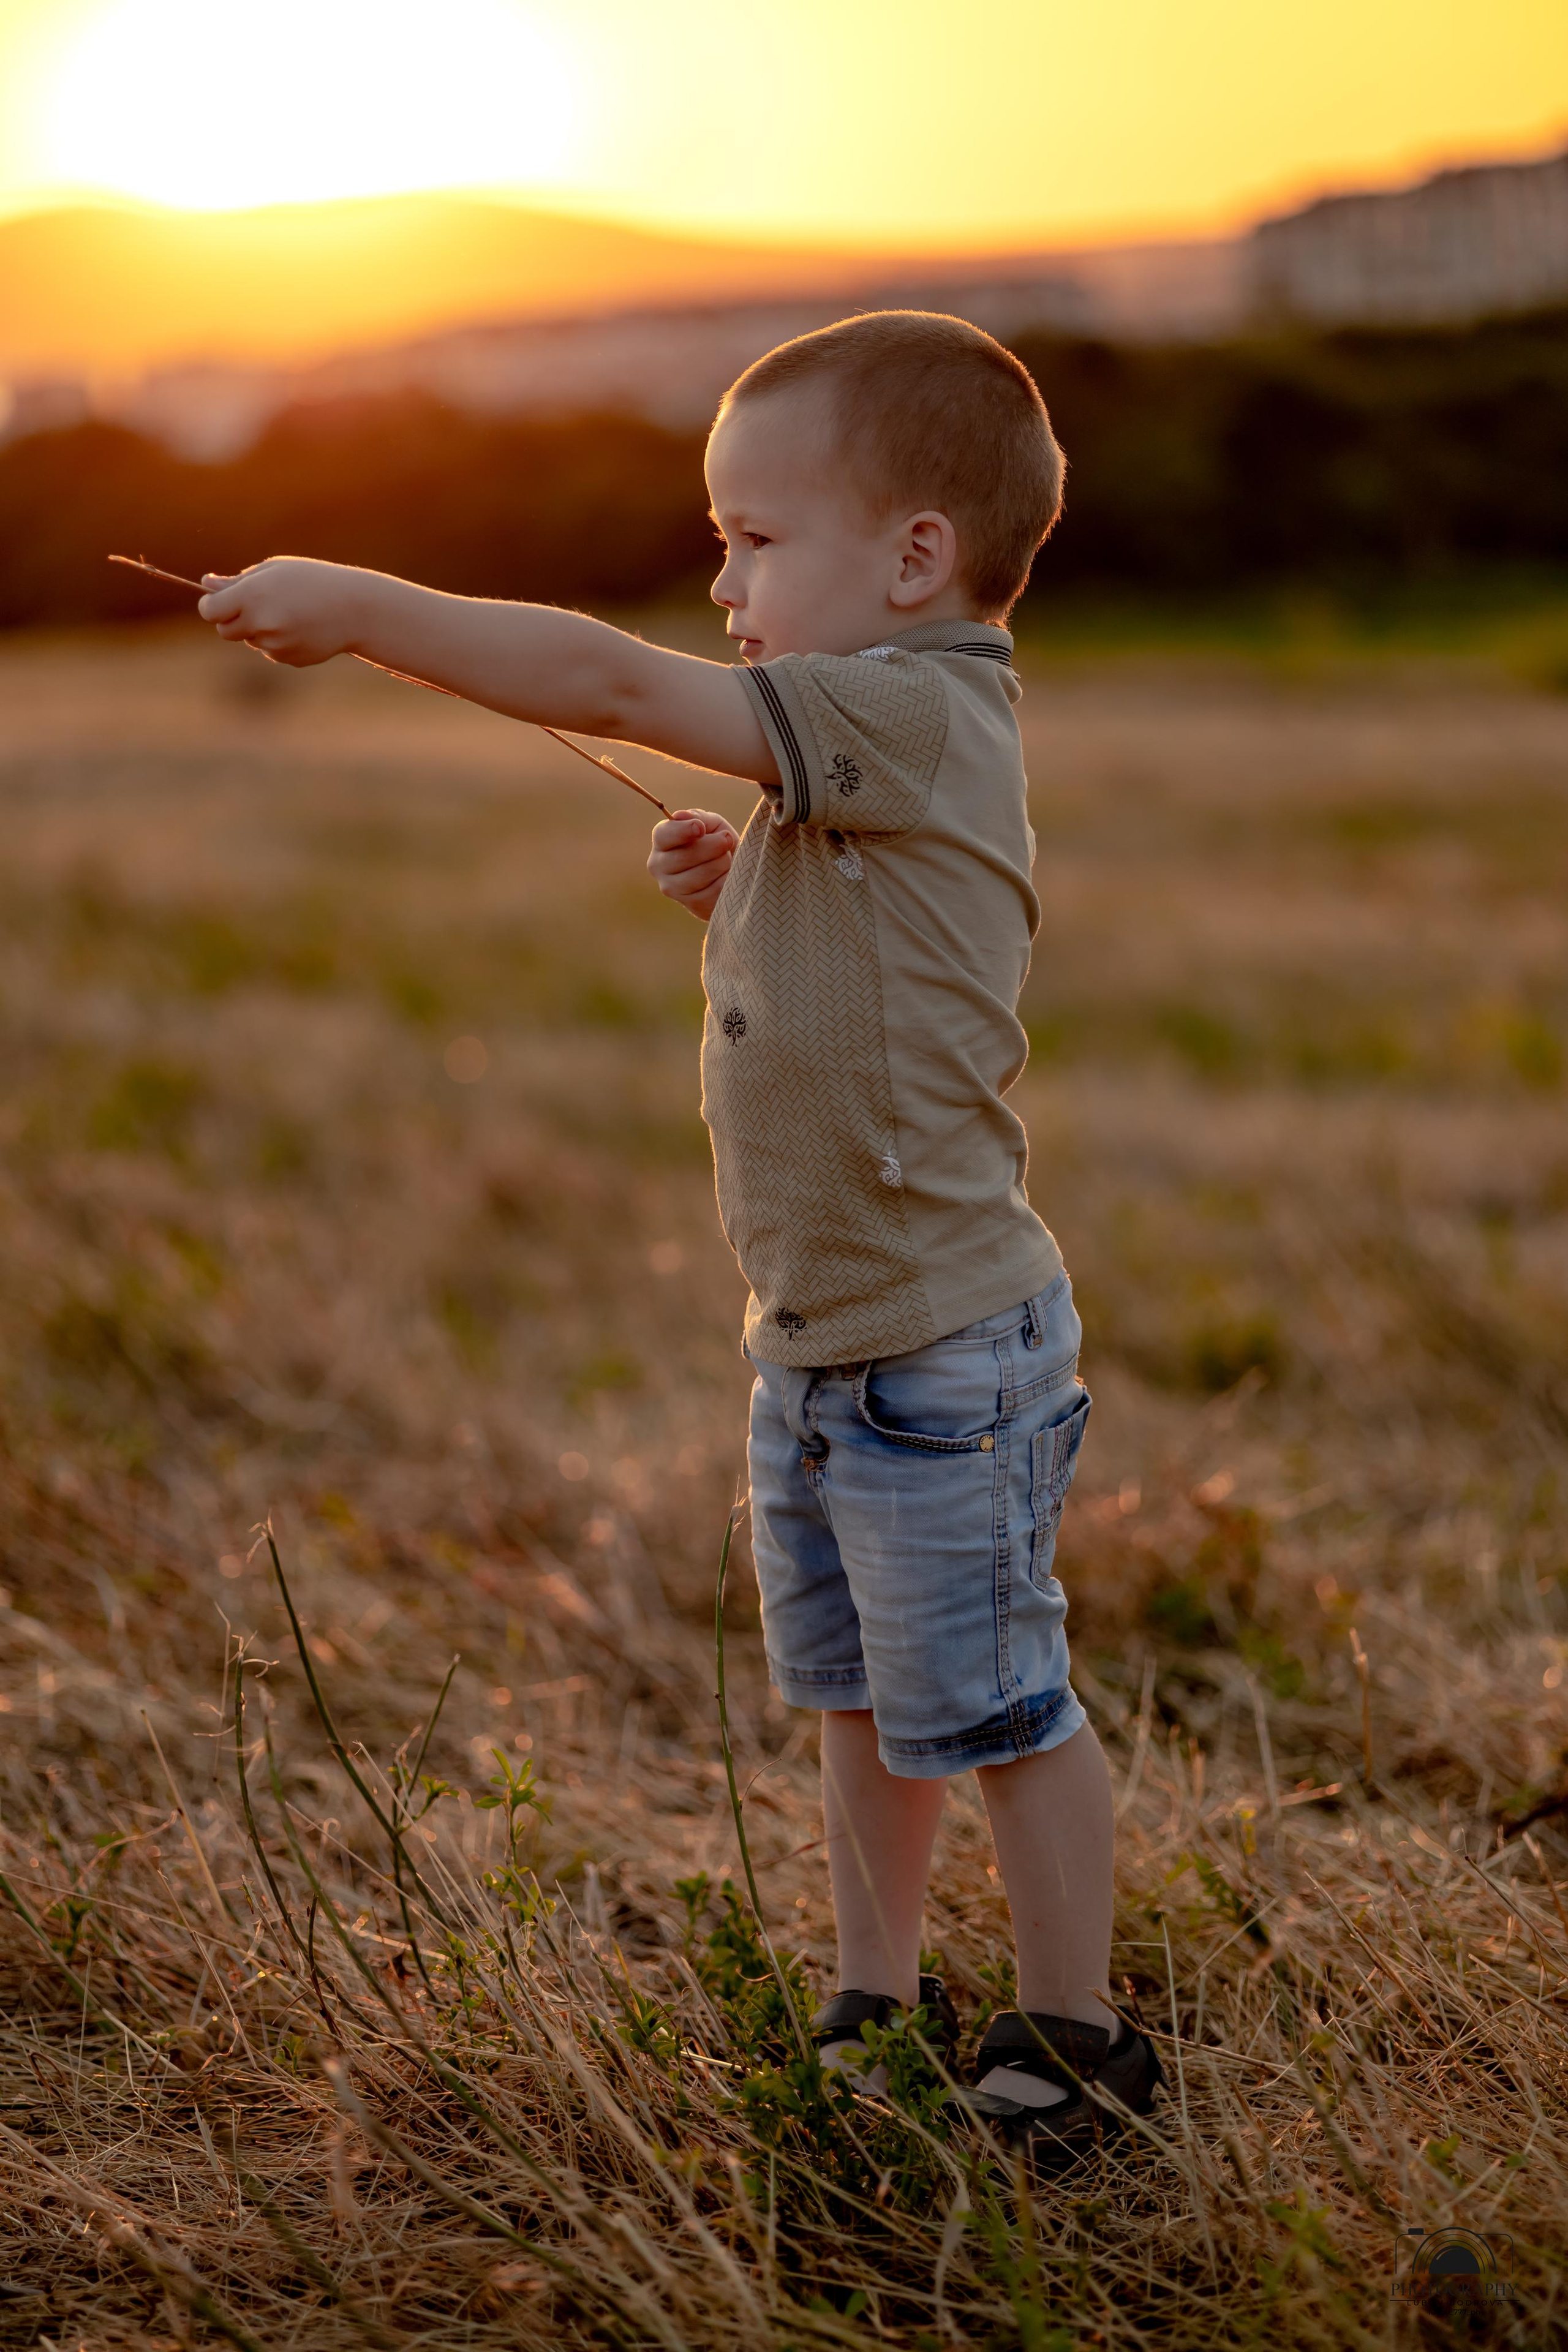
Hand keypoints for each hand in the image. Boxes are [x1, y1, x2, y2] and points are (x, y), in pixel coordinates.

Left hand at [197, 556, 363, 665]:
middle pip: (225, 631)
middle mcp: (261, 623)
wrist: (355, 609)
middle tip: (251, 606)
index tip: (214, 602)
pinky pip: (270, 651)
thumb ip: (238, 581)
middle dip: (231, 620)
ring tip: (288, 612)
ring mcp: (274, 644)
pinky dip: (278, 640)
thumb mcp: (274, 570)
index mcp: (252, 596)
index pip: (211, 611)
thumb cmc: (313, 580)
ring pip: (250, 640)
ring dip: (258, 629)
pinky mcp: (288, 659)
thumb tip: (206, 584)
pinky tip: (300, 627)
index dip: (209, 607)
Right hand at [647, 810, 738, 920]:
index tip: (700, 828)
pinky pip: (713, 891)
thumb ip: (698, 817)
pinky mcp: (691, 904)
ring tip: (726, 859)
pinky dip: (726, 881)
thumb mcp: (711, 825)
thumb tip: (681, 816)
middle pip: (686, 856)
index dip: (684, 831)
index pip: (664, 835)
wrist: (729, 872)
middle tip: (726, 840)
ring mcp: (672, 888)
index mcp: (662, 841)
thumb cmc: (717, 843)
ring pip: (701, 874)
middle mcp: (659, 865)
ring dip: (722, 863)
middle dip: (714, 846)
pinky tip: (726, 876)